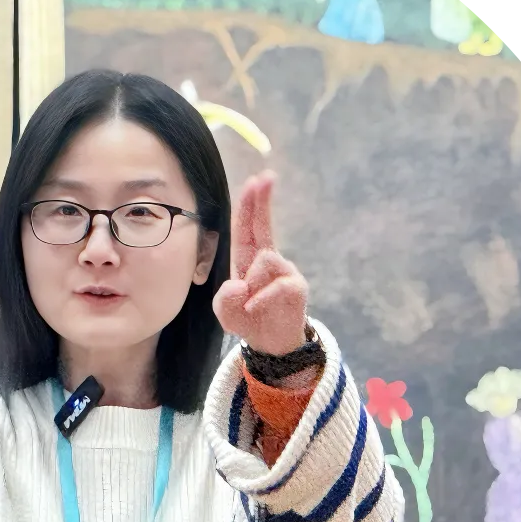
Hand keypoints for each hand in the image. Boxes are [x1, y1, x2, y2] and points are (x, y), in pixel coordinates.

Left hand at [212, 171, 309, 355]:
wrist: (271, 344)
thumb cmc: (248, 320)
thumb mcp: (226, 312)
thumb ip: (225, 299)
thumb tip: (239, 284)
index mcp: (249, 260)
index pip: (247, 228)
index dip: (250, 205)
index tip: (256, 181)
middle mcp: (269, 260)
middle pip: (264, 225)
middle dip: (262, 201)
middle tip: (266, 177)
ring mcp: (285, 271)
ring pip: (264, 260)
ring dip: (251, 283)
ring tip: (251, 304)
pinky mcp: (296, 286)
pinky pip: (274, 284)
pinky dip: (260, 298)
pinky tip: (255, 308)